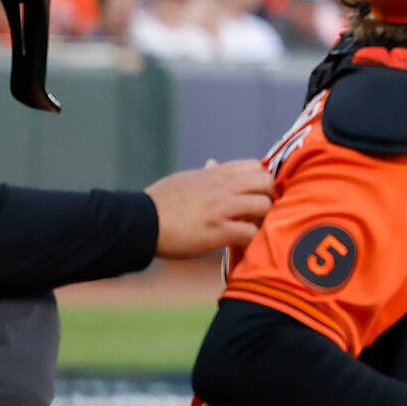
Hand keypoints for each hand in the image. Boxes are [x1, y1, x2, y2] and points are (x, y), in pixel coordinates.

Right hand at [147, 160, 274, 258]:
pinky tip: (241, 242)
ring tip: (251, 227)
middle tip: (259, 211)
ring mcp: (220, 208)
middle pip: (265, 182)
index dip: (261, 180)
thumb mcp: (183, 179)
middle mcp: (221, 187)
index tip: (255, 193)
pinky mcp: (217, 231)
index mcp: (214, 174)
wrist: (139, 222)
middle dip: (268, 197)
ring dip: (262, 218)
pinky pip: (249, 232)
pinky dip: (250, 238)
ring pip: (263, 205)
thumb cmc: (159, 202)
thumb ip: (204, 173)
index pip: (254, 166)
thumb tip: (213, 163)